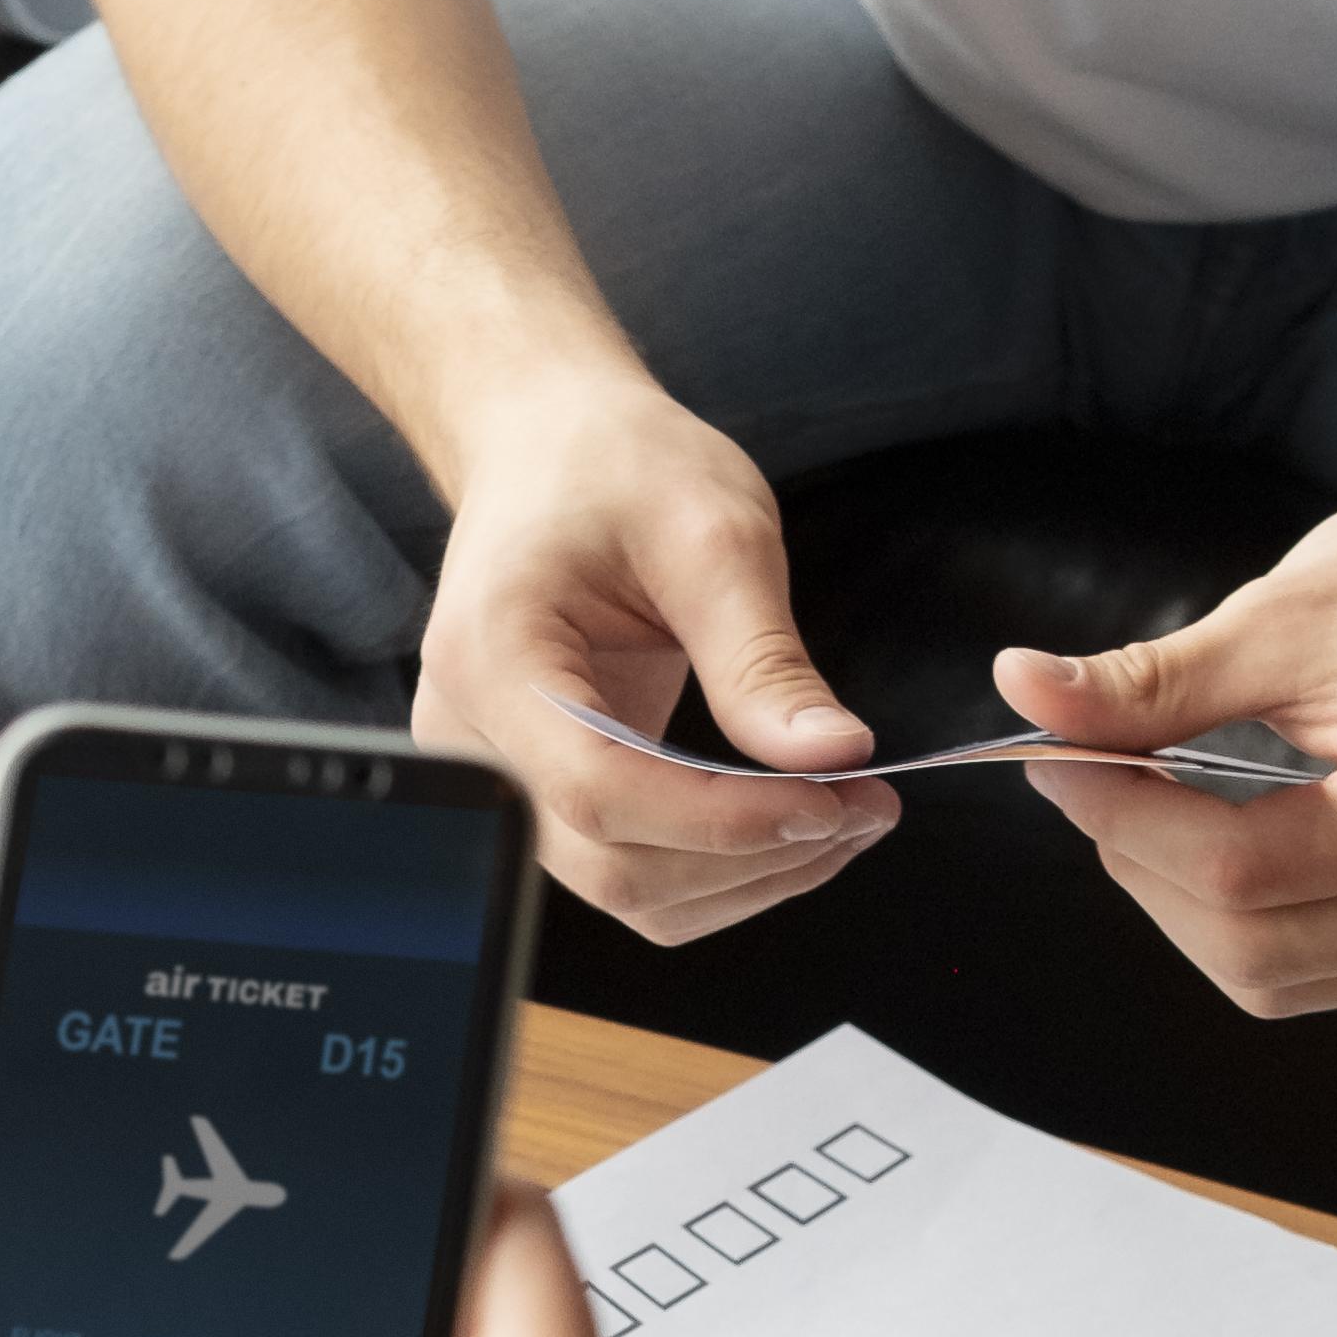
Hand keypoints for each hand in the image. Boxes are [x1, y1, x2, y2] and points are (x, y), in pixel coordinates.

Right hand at [417, 360, 896, 943]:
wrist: (546, 448)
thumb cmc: (614, 466)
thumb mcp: (710, 534)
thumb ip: (763, 657)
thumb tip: (835, 757)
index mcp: (493, 656)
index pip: (599, 790)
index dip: (721, 821)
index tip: (830, 802)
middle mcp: (472, 739)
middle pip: (610, 864)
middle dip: (750, 858)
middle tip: (864, 810)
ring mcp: (497, 777)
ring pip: (625, 888)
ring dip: (745, 875)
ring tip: (843, 816)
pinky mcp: (539, 790)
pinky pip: (628, 863)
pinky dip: (718, 863)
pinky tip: (787, 818)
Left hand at [991, 423, 1336, 1018]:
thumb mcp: (1290, 613)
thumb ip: (1155, 680)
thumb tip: (1022, 690)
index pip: (1240, 871)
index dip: (1122, 819)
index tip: (1054, 755)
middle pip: (1250, 952)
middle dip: (1143, 869)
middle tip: (1088, 777)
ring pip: (1274, 979)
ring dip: (1183, 906)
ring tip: (1145, 804)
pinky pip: (1318, 968)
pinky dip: (1241, 917)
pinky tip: (1209, 837)